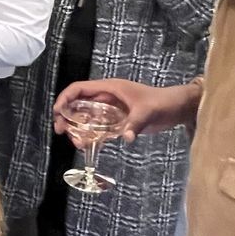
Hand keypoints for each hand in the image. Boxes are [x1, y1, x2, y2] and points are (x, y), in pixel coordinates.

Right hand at [53, 79, 198, 140]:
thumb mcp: (148, 111)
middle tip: (61, 132)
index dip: (65, 99)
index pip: (79, 89)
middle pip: (78, 104)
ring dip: (78, 130)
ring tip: (78, 144)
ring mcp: (111, 110)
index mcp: (109, 88)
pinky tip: (88, 147)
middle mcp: (106, 98)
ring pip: (86, 118)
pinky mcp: (117, 121)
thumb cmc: (163, 102)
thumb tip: (126, 137)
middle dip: (67, 118)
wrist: (177, 108)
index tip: (57, 113)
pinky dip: (91, 137)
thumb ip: (136, 123)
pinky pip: (98, 128)